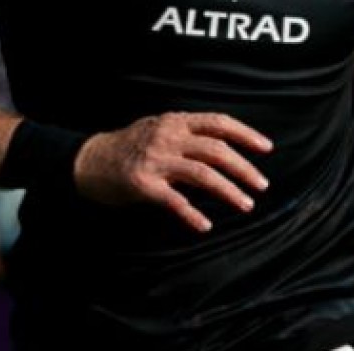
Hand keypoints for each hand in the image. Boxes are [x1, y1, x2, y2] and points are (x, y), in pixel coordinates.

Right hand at [73, 112, 273, 232]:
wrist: (87, 161)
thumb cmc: (127, 147)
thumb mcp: (157, 129)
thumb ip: (187, 134)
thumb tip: (224, 145)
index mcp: (175, 122)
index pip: (218, 123)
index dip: (245, 135)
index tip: (266, 148)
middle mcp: (167, 137)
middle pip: (216, 151)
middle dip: (244, 169)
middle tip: (262, 185)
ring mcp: (155, 160)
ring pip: (202, 175)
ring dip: (228, 192)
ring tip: (246, 205)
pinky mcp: (143, 184)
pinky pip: (174, 201)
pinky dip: (192, 214)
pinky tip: (205, 225)